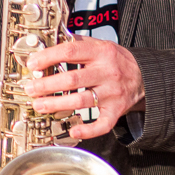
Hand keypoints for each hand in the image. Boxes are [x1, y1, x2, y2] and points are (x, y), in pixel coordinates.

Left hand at [23, 34, 144, 140]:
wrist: (143, 77)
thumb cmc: (116, 61)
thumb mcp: (100, 45)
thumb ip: (77, 44)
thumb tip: (48, 44)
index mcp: (101, 52)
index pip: (70, 52)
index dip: (48, 57)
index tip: (33, 64)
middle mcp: (107, 72)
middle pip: (72, 79)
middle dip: (47, 85)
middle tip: (31, 88)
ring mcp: (112, 93)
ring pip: (81, 101)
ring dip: (57, 104)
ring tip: (39, 105)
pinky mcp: (116, 110)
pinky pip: (102, 124)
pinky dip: (87, 130)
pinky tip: (72, 130)